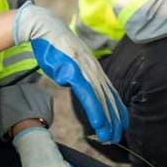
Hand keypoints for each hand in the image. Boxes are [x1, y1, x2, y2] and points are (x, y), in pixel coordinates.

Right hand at [13, 2, 126, 142]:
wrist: (44, 28)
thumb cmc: (55, 47)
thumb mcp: (71, 62)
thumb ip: (78, 75)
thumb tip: (79, 87)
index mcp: (95, 68)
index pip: (110, 92)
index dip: (117, 110)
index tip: (121, 126)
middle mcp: (94, 69)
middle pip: (109, 98)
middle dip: (115, 119)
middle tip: (118, 137)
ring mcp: (85, 70)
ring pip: (101, 99)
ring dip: (107, 120)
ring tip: (110, 137)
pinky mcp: (74, 71)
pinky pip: (88, 95)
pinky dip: (95, 110)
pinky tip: (98, 123)